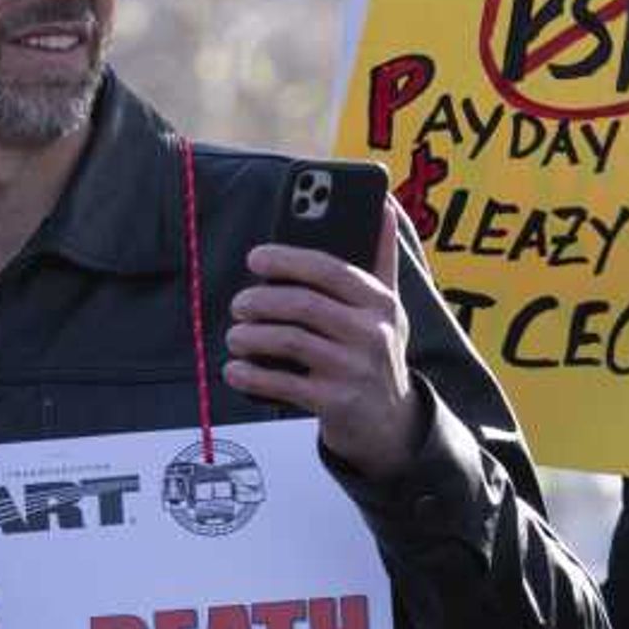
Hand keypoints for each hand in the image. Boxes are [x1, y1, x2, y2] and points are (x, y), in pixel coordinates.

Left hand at [229, 213, 420, 478]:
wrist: (392, 425)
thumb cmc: (379, 354)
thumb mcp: (390, 307)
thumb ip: (381, 258)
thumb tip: (382, 203)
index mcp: (381, 302)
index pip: (330, 270)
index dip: (288, 260)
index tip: (256, 258)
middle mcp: (372, 333)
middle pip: (302, 305)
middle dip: (260, 301)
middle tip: (239, 304)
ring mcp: (354, 369)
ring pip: (288, 341)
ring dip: (250, 337)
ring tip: (235, 336)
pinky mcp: (336, 402)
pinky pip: (282, 382)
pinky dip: (251, 376)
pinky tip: (236, 370)